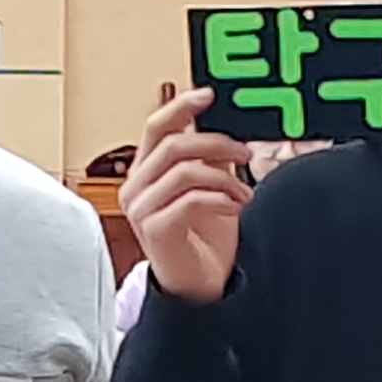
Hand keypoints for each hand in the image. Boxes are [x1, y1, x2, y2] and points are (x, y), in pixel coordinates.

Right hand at [121, 85, 255, 306]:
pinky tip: (234, 207)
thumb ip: (212, 162)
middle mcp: (137, 187)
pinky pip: (190, 199)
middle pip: (172, 144)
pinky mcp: (155, 229)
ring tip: (244, 191)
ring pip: (183, 170)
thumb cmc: (202, 242)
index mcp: (146, 173)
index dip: (181, 106)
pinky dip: (219, 198)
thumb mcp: (212, 191)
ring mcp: (142, 208)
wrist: (197, 287)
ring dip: (223, 176)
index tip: (208, 95)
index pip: (156, 126)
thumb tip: (227, 135)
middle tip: (244, 152)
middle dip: (215, 143)